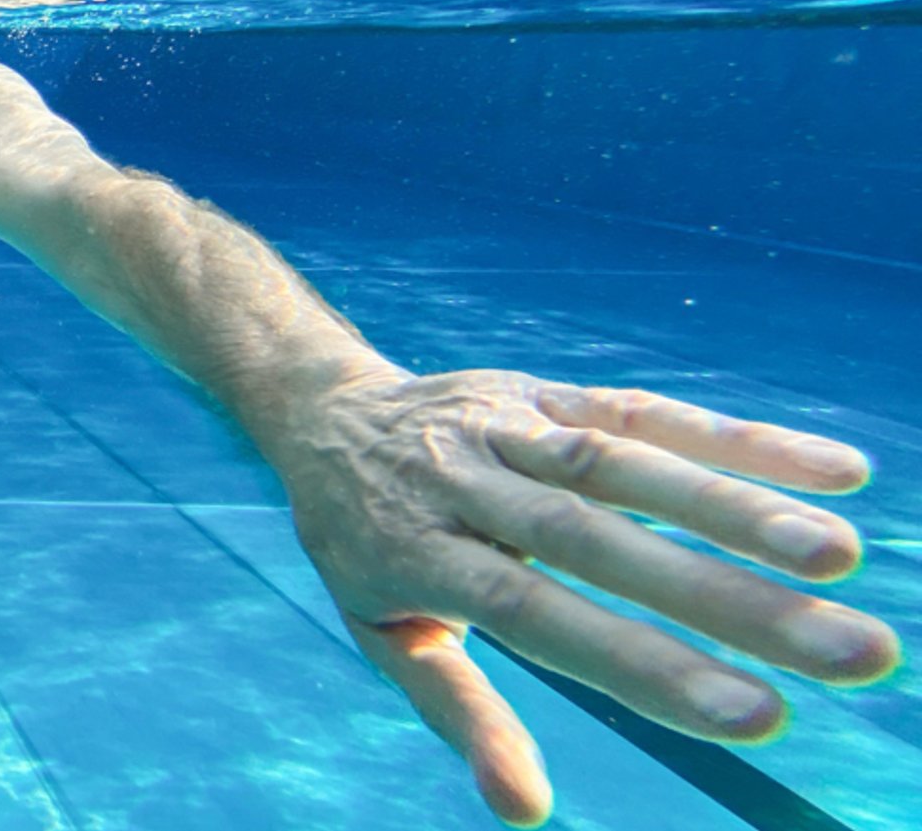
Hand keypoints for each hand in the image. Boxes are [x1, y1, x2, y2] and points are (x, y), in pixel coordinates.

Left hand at [272, 368, 901, 827]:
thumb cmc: (366, 547)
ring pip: (623, 461)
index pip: (538, 612)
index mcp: (420, 553)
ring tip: (841, 557)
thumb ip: (459, 711)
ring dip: (739, 503)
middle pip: (596, 538)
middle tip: (854, 654)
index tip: (757, 718)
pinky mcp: (546, 389)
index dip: (644, 663)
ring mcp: (506, 426)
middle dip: (727, 598)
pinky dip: (739, 437)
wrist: (324, 413)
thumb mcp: (384, 632)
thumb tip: (523, 810)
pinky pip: (644, 409)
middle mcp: (465, 482)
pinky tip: (839, 471)